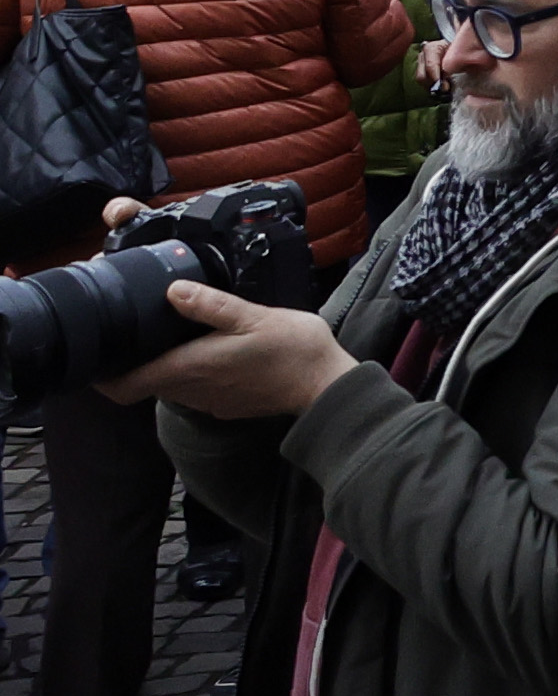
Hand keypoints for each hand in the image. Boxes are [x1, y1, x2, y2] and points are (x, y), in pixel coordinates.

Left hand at [106, 285, 352, 422]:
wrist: (326, 386)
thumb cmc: (292, 350)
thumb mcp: (254, 317)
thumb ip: (210, 306)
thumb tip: (171, 290)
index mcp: (189, 368)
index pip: (124, 387)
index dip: (101, 378)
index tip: (94, 357)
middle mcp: (190, 390)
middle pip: (143, 382)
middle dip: (133, 361)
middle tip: (134, 329)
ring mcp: (206, 401)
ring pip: (167, 385)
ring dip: (162, 365)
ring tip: (169, 334)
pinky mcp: (223, 405)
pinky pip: (191, 389)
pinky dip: (187, 372)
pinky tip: (206, 350)